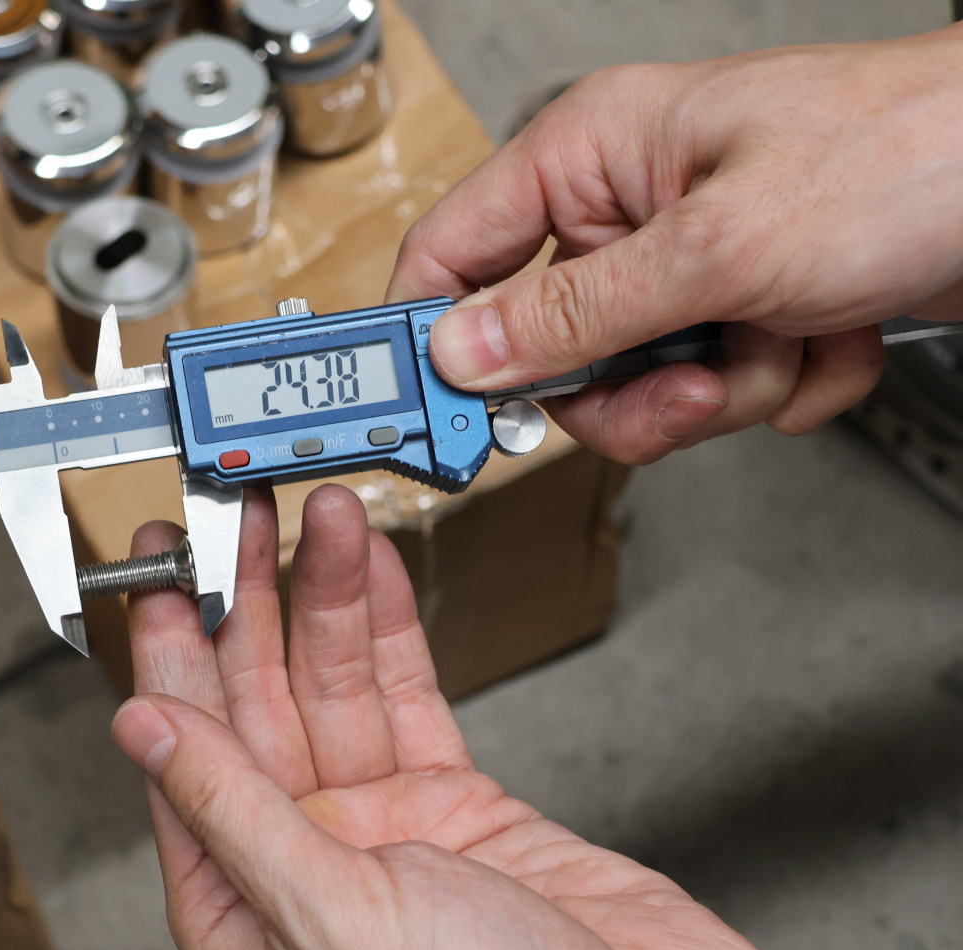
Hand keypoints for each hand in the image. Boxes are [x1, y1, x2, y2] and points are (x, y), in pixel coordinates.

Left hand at [113, 484, 815, 949]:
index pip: (186, 758)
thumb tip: (146, 733)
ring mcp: (384, 835)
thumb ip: (237, 818)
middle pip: (256, 707)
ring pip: (334, 690)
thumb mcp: (338, 921)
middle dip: (249, 603)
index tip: (158, 572)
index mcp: (245, 916)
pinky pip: (405, 699)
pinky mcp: (458, 809)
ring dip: (325, 599)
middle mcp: (304, 869)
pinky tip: (371, 573)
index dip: (169, 657)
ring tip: (322, 515)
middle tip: (239, 517)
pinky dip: (388, 631)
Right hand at [387, 26, 962, 464]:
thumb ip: (577, 315)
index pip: (453, 251)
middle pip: (551, 349)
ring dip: (719, 388)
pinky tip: (829, 332)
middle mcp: (630, 210)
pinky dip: (779, 381)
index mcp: (592, 156)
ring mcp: (689, 263)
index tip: (427, 412)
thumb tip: (465, 354)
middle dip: (630, 388)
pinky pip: (714, 387)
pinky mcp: (744, 307)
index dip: (430, 335)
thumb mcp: (717, 248)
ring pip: (637, 383)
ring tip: (780, 344)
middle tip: (684, 385)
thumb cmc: (906, 154)